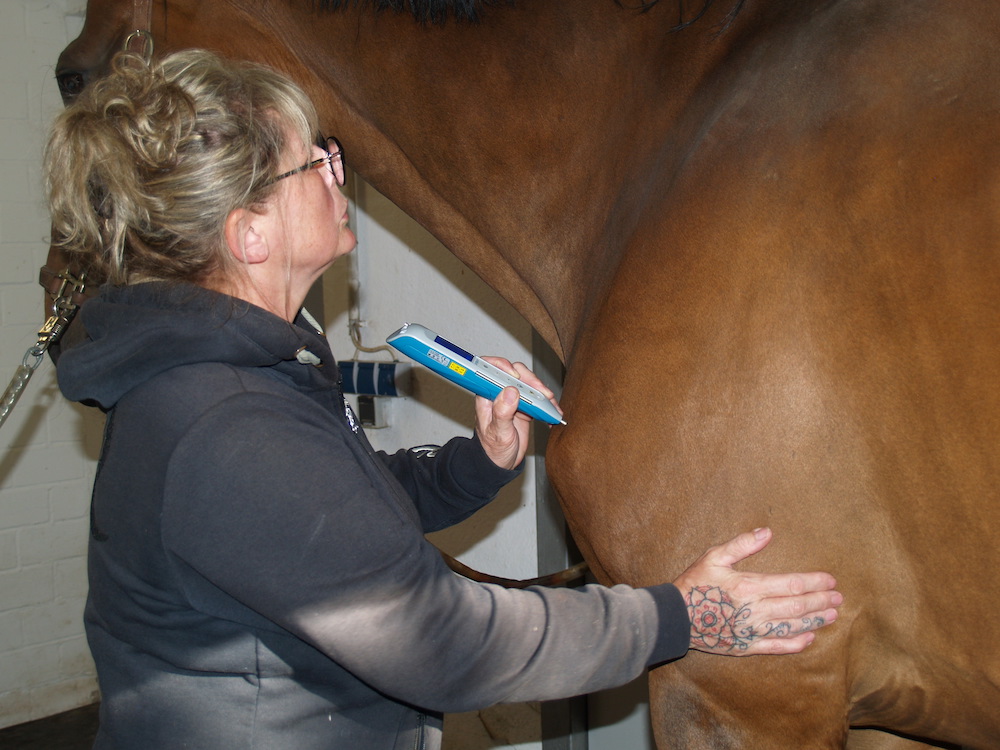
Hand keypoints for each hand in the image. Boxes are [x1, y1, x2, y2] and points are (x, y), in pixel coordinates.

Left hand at [474, 357, 562, 469]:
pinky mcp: (525, 406)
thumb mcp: (497, 434)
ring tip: (552, 405)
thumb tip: (510, 391)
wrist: (501, 462)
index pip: (489, 369)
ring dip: (542, 392)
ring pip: (528, 383)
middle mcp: (499, 393)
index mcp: (486, 396)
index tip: (515, 376)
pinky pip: (537, 397)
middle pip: (515, 373)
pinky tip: (553, 412)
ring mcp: (513, 398)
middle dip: (531, 380)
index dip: (502, 366)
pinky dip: (547, 403)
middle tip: (543, 394)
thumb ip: (502, 413)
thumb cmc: (493, 450)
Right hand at [672, 527, 842, 655]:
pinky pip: (776, 646)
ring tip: (831, 616)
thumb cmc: (694, 584)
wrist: (675, 617)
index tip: (830, 580)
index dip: (814, 582)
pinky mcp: (746, 646)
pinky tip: (809, 638)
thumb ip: (741, 545)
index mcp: (748, 587)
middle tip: (838, 598)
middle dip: (820, 601)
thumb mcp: (713, 557)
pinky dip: (795, 643)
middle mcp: (754, 611)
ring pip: (791, 627)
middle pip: (796, 606)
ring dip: (814, 621)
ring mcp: (751, 631)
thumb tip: (767, 533)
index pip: (791, 584)